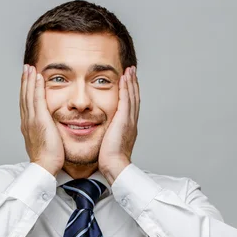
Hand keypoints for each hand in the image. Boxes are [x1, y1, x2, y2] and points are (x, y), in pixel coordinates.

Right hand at [20, 65, 64, 175]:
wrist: (44, 167)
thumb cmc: (48, 160)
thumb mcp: (45, 143)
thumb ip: (46, 134)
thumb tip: (50, 131)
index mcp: (28, 126)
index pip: (26, 104)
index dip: (26, 91)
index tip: (27, 80)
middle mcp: (27, 121)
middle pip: (24, 97)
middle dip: (25, 82)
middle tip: (26, 68)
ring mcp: (31, 120)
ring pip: (28, 95)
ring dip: (29, 80)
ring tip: (30, 67)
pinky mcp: (39, 120)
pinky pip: (37, 99)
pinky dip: (36, 87)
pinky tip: (38, 77)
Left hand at [98, 66, 139, 181]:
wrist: (115, 165)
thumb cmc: (109, 160)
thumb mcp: (108, 144)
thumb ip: (107, 136)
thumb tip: (102, 135)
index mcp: (128, 128)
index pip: (130, 106)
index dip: (130, 94)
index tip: (129, 83)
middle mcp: (131, 122)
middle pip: (134, 98)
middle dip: (133, 84)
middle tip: (132, 71)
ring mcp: (129, 120)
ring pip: (132, 96)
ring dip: (131, 82)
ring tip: (130, 70)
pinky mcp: (124, 120)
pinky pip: (126, 100)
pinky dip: (126, 88)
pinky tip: (124, 78)